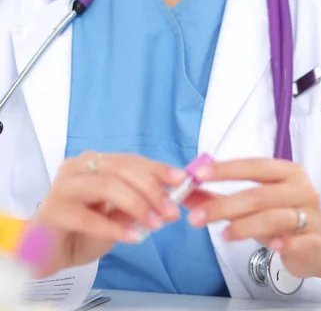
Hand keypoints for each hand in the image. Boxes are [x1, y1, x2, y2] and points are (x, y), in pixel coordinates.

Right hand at [31, 152, 185, 276]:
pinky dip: (113, 227)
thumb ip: (140, 206)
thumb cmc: (82, 230)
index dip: (158, 169)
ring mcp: (64, 186)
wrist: (45, 252)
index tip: (182, 180)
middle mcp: (79, 167)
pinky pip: (88, 217)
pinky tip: (132, 237)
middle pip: (121, 169)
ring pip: (107, 185)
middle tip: (171, 210)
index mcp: (96, 162)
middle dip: (151, 189)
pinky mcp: (53, 211)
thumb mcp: (118, 216)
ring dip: (136, 205)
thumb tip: (172, 202)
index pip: (131, 160)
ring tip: (155, 224)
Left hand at [184, 158, 320, 279]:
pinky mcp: (315, 241)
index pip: (253, 165)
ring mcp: (310, 215)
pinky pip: (298, 240)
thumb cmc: (283, 216)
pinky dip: (284, 242)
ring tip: (223, 235)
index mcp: (286, 172)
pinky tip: (271, 245)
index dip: (225, 170)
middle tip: (196, 216)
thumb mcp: (253, 203)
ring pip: (274, 216)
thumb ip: (219, 196)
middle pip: (258, 194)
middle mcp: (300, 189)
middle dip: (223, 205)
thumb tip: (186, 190)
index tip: (198, 175)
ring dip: (244, 226)